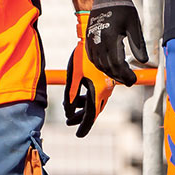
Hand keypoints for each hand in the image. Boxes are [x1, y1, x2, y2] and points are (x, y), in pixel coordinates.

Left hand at [63, 18, 112, 138]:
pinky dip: (87, 99)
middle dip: (81, 118)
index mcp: (98, 91)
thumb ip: (70, 95)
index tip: (78, 135)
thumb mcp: (73, 77)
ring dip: (83, 108)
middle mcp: (105, 91)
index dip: (84, 126)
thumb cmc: (82, 57)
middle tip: (69, 123)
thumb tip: (68, 112)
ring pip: (95, 103)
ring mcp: (107, 86)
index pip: (91, 115)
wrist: (94, 39)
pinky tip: (76, 98)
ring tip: (69, 111)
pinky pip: (97, 95)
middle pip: (94, 110)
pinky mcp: (105, 81)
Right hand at [85, 0, 147, 85]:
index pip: (117, 64)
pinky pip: (92, 57)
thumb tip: (143, 61)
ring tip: (120, 76)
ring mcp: (92, 40)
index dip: (126, 74)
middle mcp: (98, 41)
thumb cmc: (122, 8)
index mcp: (110, 38)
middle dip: (119, 76)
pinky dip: (100, 65)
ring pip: (98, 63)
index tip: (134, 79)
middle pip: (107, 66)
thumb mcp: (134, 25)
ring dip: (109, 72)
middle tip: (129, 81)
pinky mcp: (89, 38)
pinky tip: (107, 67)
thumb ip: (138, 45)